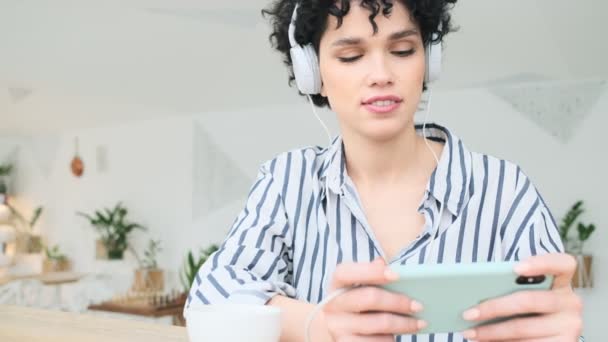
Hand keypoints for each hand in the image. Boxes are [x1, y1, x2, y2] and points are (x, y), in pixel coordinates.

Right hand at [322, 258, 425, 341]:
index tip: (398, 274)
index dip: (371, 271)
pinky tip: (400, 336)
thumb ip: (371, 274)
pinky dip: (391, 339)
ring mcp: (337, 327)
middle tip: (419, 305)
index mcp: (336, 285)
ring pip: (380, 323)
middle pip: (370, 298)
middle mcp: (332, 305)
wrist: (337, 332)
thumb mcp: (359, 288)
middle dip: (398, 301)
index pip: (346, 272)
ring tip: (420, 323)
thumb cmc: (357, 305)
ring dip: (404, 324)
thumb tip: (381, 262)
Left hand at [460, 253, 582, 340]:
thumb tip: (474, 289)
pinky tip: (484, 341)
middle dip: (494, 307)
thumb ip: (509, 285)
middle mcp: (570, 302)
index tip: (515, 268)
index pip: (563, 263)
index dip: (541, 263)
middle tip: (468, 313)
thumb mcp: (521, 292)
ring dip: (491, 332)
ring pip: (523, 327)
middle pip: (529, 300)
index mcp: (561, 281)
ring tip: (469, 332)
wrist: (545, 336)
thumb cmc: (526, 307)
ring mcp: (570, 326)